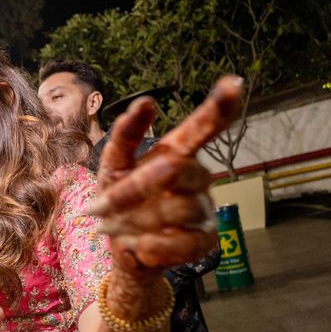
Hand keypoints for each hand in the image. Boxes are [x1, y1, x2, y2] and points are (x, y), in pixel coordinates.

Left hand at [89, 76, 243, 277]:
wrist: (125, 248)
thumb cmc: (121, 201)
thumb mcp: (113, 167)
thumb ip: (124, 137)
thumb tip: (144, 104)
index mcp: (177, 153)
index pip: (202, 128)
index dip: (218, 107)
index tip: (232, 83)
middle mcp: (197, 177)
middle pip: (176, 171)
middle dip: (132, 190)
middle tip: (98, 208)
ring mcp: (205, 208)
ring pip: (178, 209)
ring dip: (135, 221)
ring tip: (111, 228)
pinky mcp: (205, 241)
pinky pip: (185, 243)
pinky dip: (153, 246)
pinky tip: (136, 245)